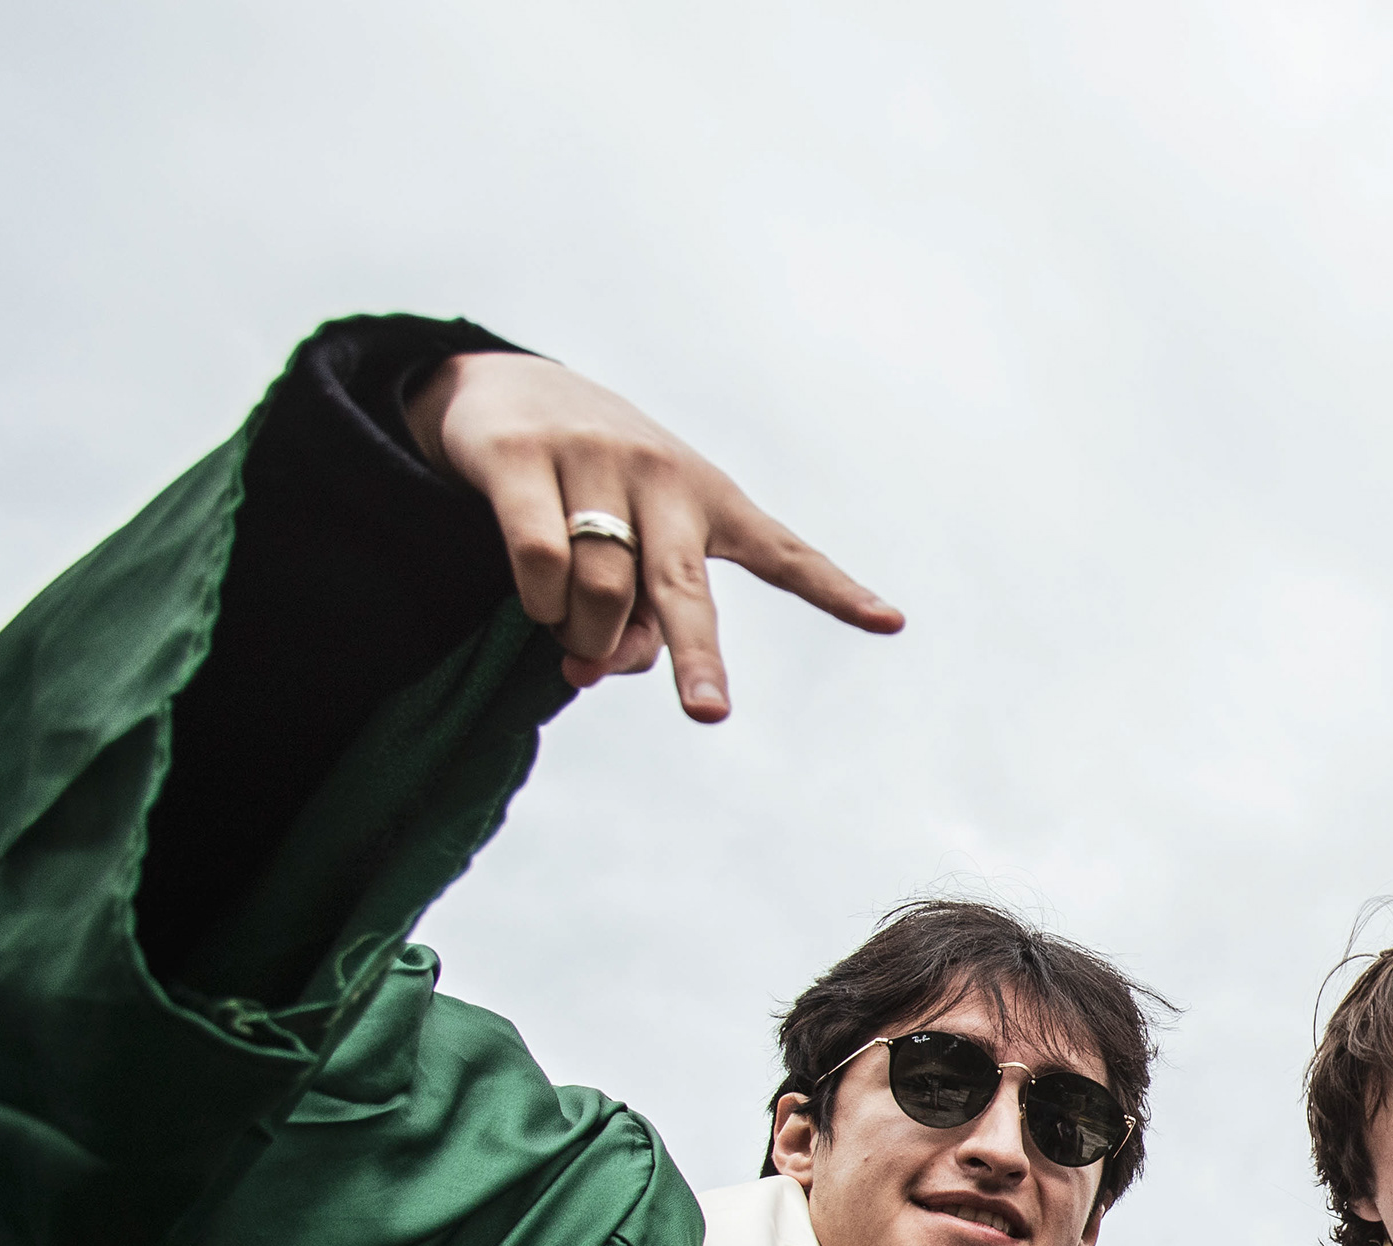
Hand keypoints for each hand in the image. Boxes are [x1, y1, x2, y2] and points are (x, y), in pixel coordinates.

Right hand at [402, 351, 903, 718]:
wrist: (500, 385)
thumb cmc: (589, 486)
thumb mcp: (629, 545)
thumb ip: (631, 622)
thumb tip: (585, 670)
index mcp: (711, 500)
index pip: (784, 553)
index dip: (836, 591)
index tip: (892, 623)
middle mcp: (662, 476)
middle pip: (682, 586)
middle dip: (699, 655)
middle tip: (710, 713)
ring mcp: (594, 459)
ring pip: (600, 588)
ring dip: (581, 634)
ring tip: (568, 630)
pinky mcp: (524, 456)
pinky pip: (540, 560)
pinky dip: (539, 603)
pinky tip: (538, 602)